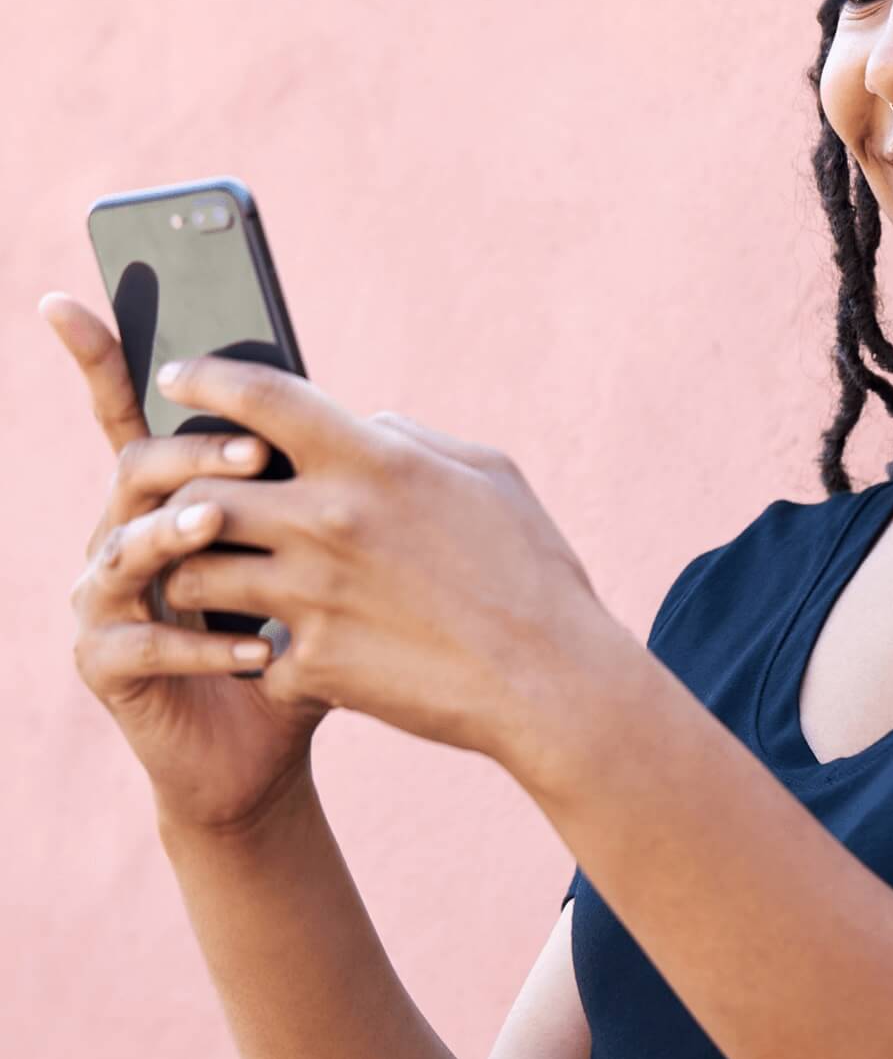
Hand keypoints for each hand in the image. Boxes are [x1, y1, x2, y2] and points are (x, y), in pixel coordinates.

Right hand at [43, 293, 329, 837]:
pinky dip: (203, 644)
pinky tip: (258, 651)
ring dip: (178, 534)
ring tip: (225, 526)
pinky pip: (139, 641)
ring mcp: (103, 599)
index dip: (94, 358)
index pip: (126, 415)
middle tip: (254, 451)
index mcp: (167, 495)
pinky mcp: (106, 665)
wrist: (270, 745)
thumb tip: (369, 418)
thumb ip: (321, 488)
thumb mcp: (318, 551)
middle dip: (190, 453)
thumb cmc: (302, 633)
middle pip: (136, 468)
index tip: (65, 299)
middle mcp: (120, 534)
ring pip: (121, 548)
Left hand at [115, 345, 625, 768]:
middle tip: (183, 506)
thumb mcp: (488, 475)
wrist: (551, 682)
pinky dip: (265, 657)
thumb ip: (410, 438)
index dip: (205, 376)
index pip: (260, 397)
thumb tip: (359, 422)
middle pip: (199, 491)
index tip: (175, 375)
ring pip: (197, 575)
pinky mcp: (314, 666)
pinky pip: (253, 656)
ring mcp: (314, 598)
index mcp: (374, 461)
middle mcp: (330, 522)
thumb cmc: (531, 571)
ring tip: (216, 581)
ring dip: (198, 575)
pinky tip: (291, 656)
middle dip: (180, 497)